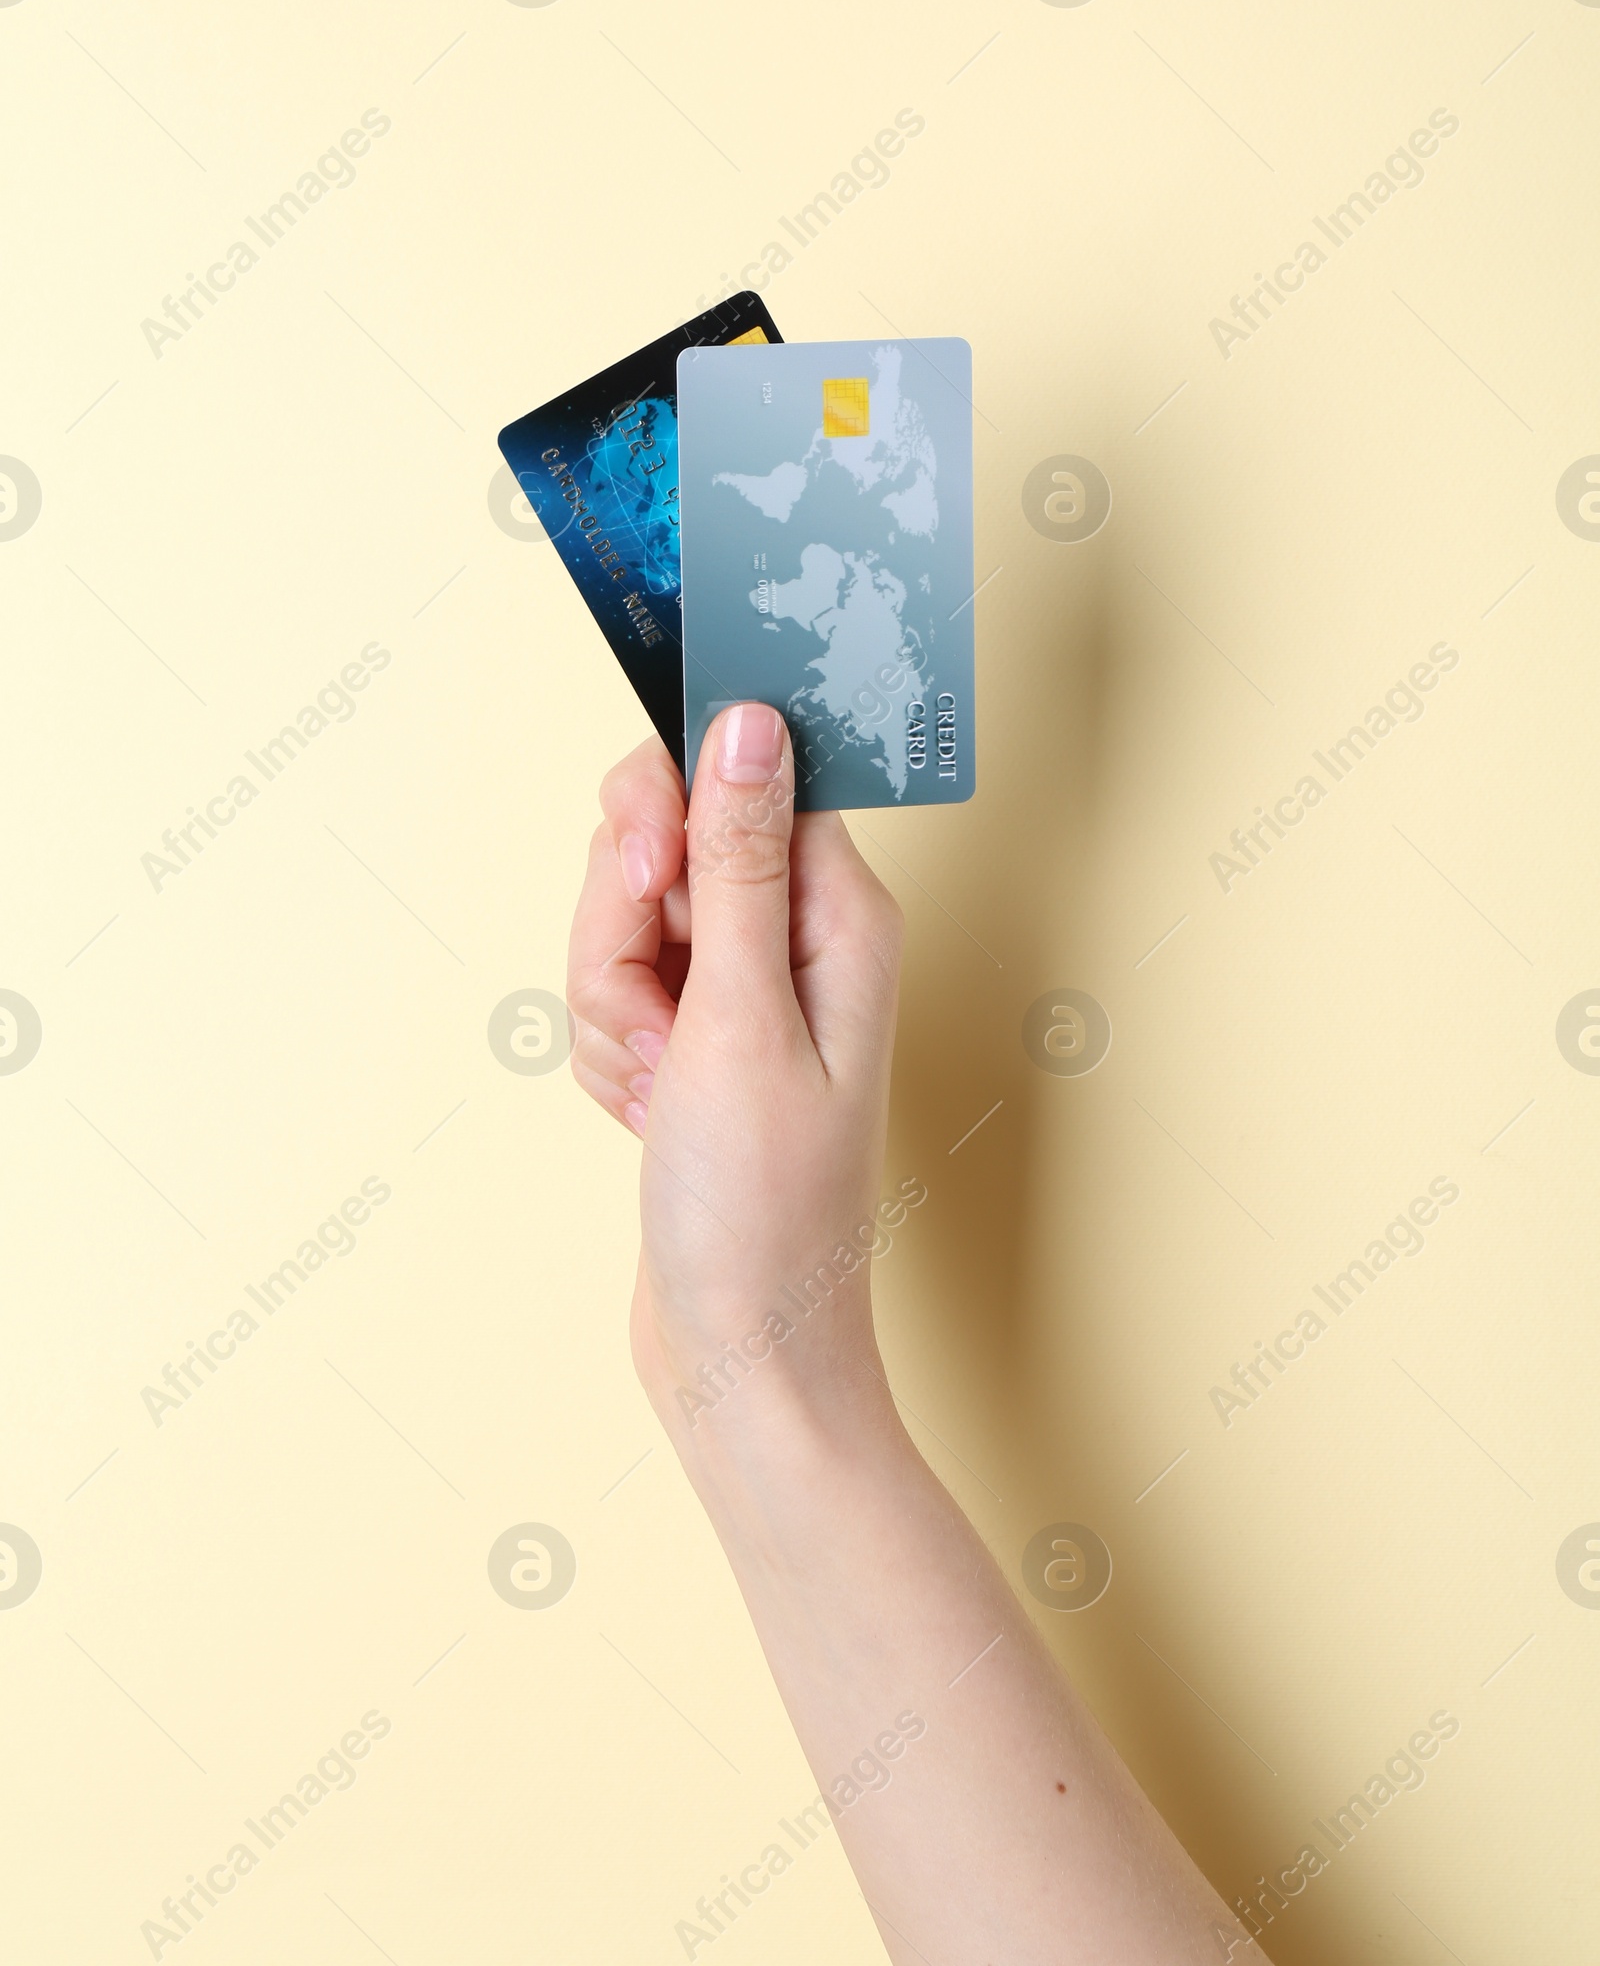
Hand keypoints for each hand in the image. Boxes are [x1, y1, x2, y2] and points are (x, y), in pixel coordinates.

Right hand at [565, 703, 903, 1434]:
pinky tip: (644, 1115)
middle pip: (664, 841)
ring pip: (623, 919)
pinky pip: (612, 990)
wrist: (738, 1357)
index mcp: (840, 912)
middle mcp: (798, 936)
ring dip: (610, 1005)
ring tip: (656, 1089)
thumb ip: (738, 860)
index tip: (642, 878)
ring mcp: (742, 988)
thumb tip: (748, 716)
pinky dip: (609, 1052)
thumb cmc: (762, 1210)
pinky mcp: (694, 1035)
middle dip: (622, 930)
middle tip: (657, 1023)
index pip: (741, 769)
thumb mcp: (739, 1020)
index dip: (668, 808)